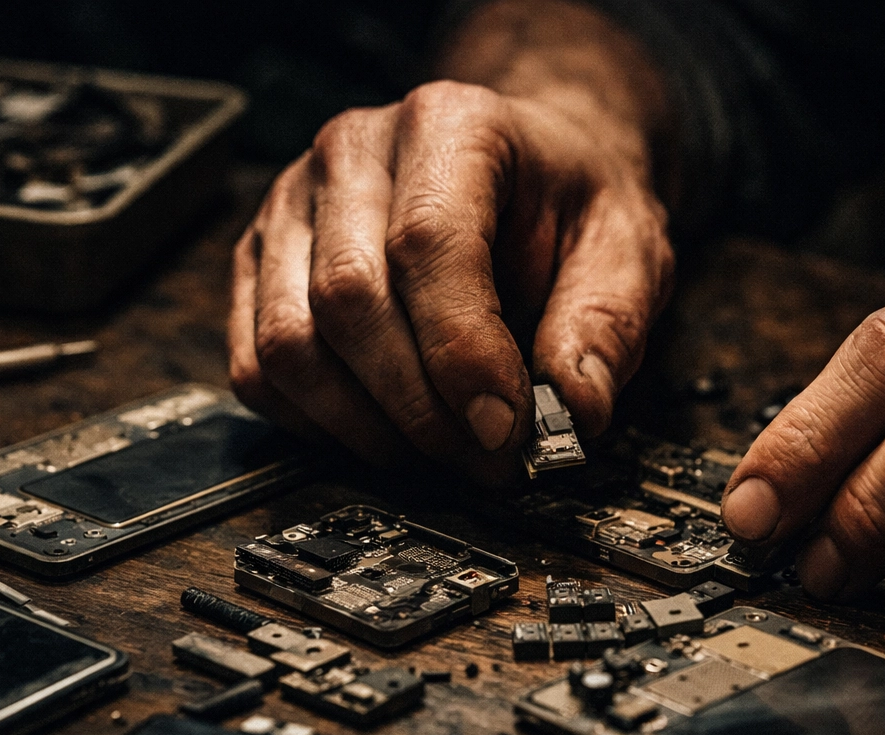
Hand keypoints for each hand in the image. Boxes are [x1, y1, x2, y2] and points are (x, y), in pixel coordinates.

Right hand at [227, 76, 672, 479]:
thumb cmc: (564, 204)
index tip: (506, 428)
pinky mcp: (261, 264)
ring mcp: (291, 208)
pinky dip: (317, 425)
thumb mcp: (627, 249)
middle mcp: (351, 153)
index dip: (462, 353)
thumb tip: (574, 411)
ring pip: (289, 344)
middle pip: (347, 300)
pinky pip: (257, 368)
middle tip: (487, 460)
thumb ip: (606, 325)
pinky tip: (385, 434)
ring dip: (367, 428)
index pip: (427, 243)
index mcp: (448, 125)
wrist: (522, 171)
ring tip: (442, 454)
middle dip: (421, 407)